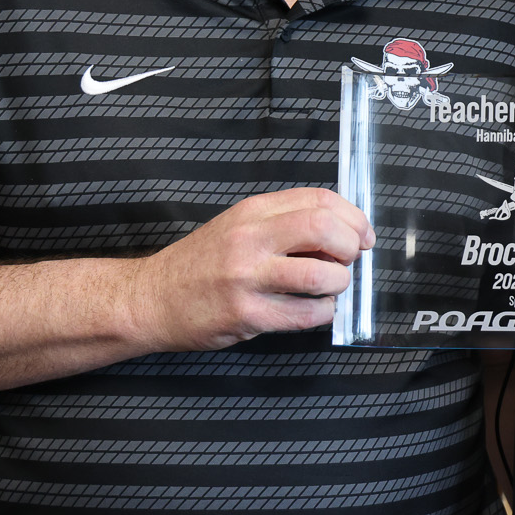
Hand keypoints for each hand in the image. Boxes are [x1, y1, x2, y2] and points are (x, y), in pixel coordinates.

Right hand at [127, 188, 373, 351]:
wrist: (152, 297)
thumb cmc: (202, 263)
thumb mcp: (239, 226)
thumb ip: (284, 223)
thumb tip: (341, 233)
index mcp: (253, 211)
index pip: (319, 200)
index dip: (353, 217)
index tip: (363, 235)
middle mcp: (250, 238)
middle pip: (323, 228)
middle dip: (350, 246)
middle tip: (349, 260)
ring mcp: (247, 277)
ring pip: (319, 275)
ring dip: (339, 284)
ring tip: (330, 288)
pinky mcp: (245, 314)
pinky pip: (303, 314)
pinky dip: (323, 313)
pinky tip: (316, 309)